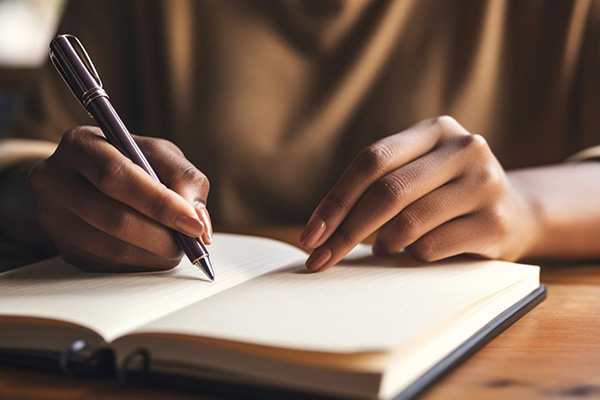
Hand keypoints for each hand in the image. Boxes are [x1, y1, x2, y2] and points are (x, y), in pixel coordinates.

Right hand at [28, 126, 211, 271]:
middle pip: (112, 217)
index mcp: (79, 145)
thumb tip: (200, 224)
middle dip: (161, 235)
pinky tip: (157, 253)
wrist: (91, 179)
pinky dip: (142, 263)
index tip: (193, 224)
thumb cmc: (132, 161)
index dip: (159, 203)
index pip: (115, 177)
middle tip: (192, 242)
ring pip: (111, 248)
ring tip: (178, 245)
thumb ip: (185, 179)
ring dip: (155, 253)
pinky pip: (109, 265)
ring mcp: (53, 218)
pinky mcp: (64, 248)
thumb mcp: (160, 155)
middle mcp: (54, 180)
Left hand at [300, 116, 538, 270]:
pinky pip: (431, 247)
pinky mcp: (495, 222)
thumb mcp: (418, 173)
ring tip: (386, 245)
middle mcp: (464, 148)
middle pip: (387, 191)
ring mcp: (485, 183)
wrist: (515, 212)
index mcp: (435, 130)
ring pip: (408, 223)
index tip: (311, 234)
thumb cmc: (446, 194)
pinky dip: (412, 255)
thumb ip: (379, 185)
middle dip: (346, 231)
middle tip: (321, 259)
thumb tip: (323, 229)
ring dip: (385, 243)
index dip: (336, 200)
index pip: (371, 161)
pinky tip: (417, 251)